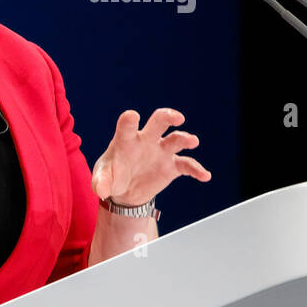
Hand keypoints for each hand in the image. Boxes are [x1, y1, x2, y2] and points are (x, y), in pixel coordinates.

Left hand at [91, 108, 210, 206]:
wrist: (126, 191)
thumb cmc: (112, 176)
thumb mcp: (103, 179)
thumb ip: (101, 182)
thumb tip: (101, 190)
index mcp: (126, 139)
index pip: (127, 126)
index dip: (129, 120)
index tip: (132, 116)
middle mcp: (146, 140)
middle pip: (159, 121)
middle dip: (168, 116)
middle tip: (178, 117)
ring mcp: (161, 151)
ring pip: (175, 139)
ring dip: (185, 139)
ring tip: (193, 141)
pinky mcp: (171, 166)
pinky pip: (186, 165)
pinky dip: (196, 169)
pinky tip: (204, 175)